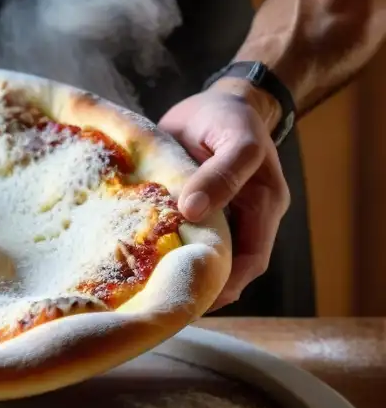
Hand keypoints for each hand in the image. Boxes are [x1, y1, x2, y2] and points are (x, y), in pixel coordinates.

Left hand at [158, 88, 289, 310]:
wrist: (218, 103)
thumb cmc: (229, 117)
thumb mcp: (234, 137)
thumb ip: (221, 172)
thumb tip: (192, 211)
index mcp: (264, 206)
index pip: (250, 260)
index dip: (224, 283)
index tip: (189, 296)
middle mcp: (247, 219)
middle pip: (227, 269)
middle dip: (198, 288)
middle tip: (160, 303)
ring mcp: (222, 219)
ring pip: (205, 258)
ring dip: (181, 274)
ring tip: (148, 292)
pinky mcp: (197, 214)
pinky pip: (187, 241)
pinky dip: (169, 253)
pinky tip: (142, 263)